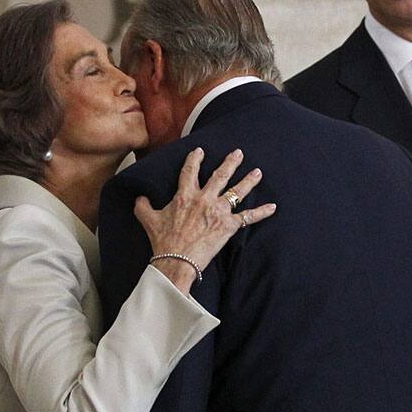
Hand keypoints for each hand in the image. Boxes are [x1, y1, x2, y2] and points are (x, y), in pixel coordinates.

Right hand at [136, 147, 275, 290]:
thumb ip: (143, 206)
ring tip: (257, 172)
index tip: (200, 151)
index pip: (190, 171)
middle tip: (238, 153)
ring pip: (237, 192)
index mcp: (185, 196)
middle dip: (230, 163)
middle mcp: (204, 199)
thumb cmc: (163, 241)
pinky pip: (249, 217)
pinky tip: (272, 207)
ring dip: (249, 181)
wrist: (176, 261)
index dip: (195, 160)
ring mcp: (218, 211)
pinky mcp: (229, 226)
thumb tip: (139, 198)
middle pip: (220, 176)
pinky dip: (262, 212)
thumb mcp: (148, 220)